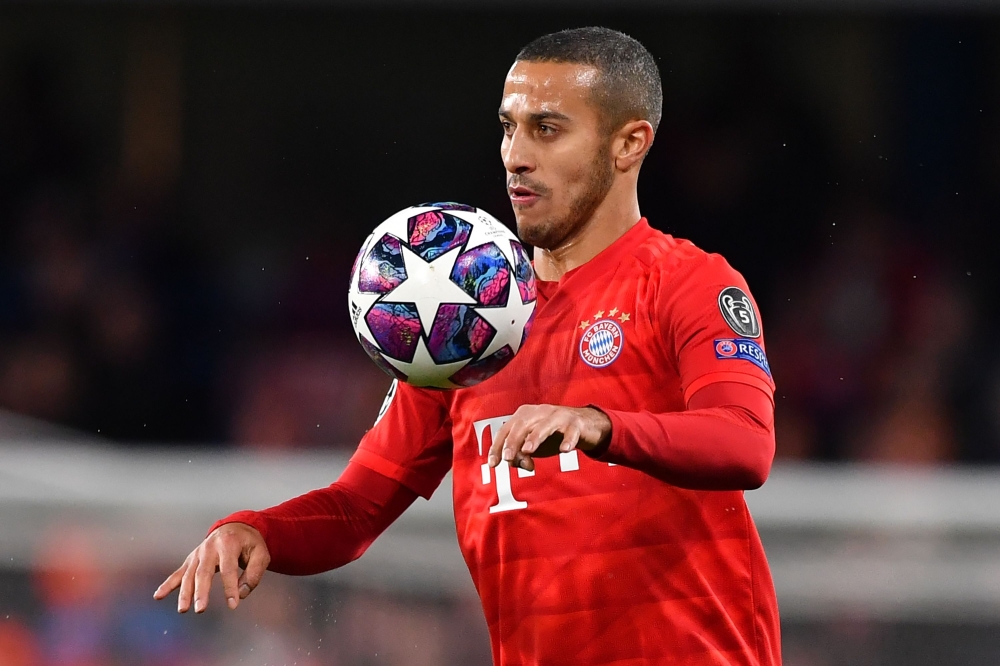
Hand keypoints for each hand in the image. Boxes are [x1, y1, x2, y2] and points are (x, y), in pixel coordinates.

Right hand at [153, 522, 269, 612]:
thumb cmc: (249, 542)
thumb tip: (241, 594)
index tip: (233, 604)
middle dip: (201, 591)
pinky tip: (158, 596)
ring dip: (185, 592)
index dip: (230, 587)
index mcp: (229, 543)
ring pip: (189, 574)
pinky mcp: (191, 559)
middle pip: (203, 572)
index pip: (228, 568)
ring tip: (183, 609)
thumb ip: (254, 574)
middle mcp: (210, 547)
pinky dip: (168, 585)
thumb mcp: (261, 553)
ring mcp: (198, 553)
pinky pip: (178, 573)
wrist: (235, 526)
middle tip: (200, 609)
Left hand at [488, 405, 611, 472]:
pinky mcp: (575, 424)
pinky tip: (564, 450)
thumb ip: (521, 455)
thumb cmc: (554, 434)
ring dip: (535, 437)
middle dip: (513, 441)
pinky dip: (568, 440)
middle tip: (507, 457)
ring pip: (544, 425)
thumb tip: (515, 463)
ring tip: (528, 450)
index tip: (493, 463)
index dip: (498, 446)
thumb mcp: (535, 446)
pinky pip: (570, 431)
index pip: (506, 430)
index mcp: (525, 416)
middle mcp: (540, 412)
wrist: (585, 425)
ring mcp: (558, 416)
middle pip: (522, 425)